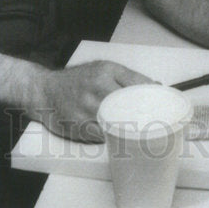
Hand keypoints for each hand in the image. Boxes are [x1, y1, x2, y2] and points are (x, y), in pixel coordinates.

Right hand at [34, 60, 153, 141]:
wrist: (44, 90)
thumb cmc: (77, 80)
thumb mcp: (102, 69)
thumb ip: (128, 77)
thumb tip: (157, 87)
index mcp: (106, 70)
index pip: (138, 83)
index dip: (154, 96)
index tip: (165, 104)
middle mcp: (96, 86)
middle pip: (131, 104)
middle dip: (145, 115)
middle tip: (156, 122)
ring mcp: (86, 107)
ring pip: (118, 122)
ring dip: (131, 129)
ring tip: (141, 133)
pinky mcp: (78, 125)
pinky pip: (102, 135)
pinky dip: (113, 138)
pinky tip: (120, 138)